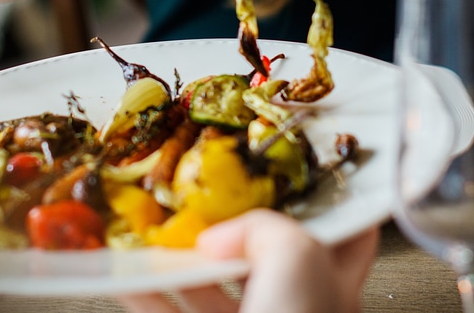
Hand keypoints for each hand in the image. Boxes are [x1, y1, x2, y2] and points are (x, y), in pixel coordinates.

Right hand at [119, 209, 379, 312]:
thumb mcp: (297, 257)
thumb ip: (265, 228)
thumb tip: (223, 234)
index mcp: (335, 283)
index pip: (346, 233)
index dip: (327, 202)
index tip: (299, 174)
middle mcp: (298, 307)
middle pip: (267, 255)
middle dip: (235, 227)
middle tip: (208, 198)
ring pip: (215, 287)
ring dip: (182, 259)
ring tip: (158, 232)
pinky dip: (148, 296)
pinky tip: (127, 277)